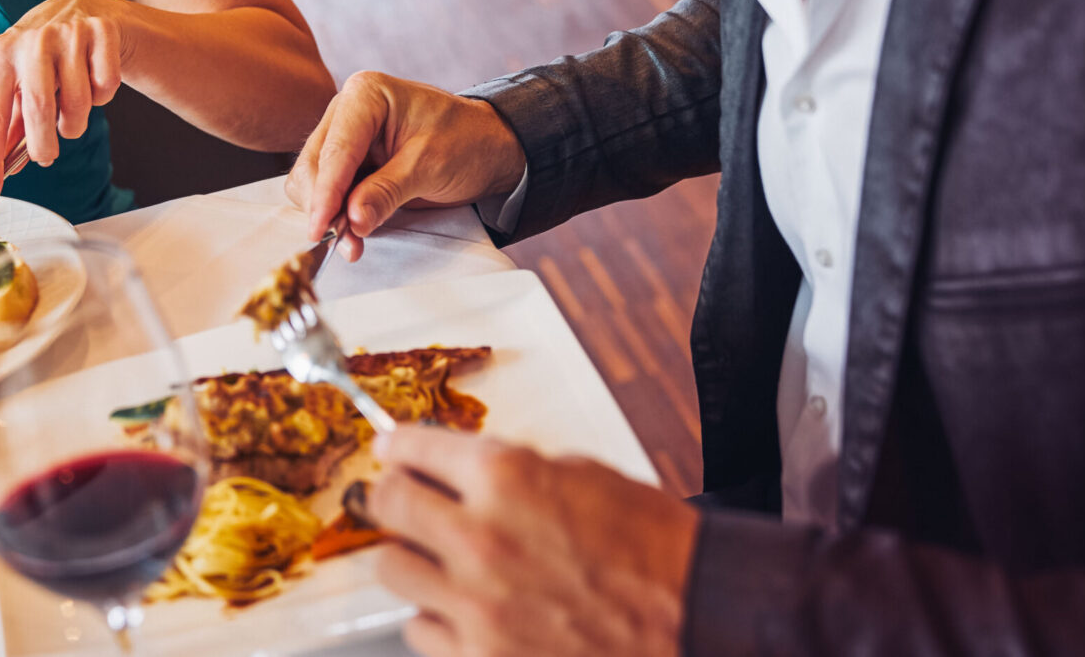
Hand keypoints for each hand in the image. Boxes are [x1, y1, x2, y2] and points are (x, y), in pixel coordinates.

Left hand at [0, 0, 126, 204]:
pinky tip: (93, 79)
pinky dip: (102, 96)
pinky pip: (105, 88)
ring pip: (77, 105)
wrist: (83, 9)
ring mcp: (68, 33)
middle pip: (37, 112)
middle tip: (47, 154)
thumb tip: (0, 169)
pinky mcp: (101, 31)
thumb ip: (9, 124)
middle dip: (44, 146)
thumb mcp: (18, 81)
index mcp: (0, 55)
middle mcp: (31, 40)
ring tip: (72, 106)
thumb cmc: (44, 56)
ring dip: (76, 121)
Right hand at [286, 72, 524, 257]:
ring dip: (327, 214)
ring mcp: (344, 137)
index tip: (320, 228)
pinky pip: (326, 192)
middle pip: (313, 165)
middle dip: (324, 206)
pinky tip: (353, 232)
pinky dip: (334, 215)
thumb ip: (387, 192)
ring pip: (311, 181)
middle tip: (342, 242)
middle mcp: (346, 112)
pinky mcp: (348, 163)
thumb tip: (352, 220)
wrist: (488, 149)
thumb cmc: (466, 141)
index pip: (336, 149)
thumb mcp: (430, 166)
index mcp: (366, 94)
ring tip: (352, 242)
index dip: (326, 192)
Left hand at [371, 427, 697, 656]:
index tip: (392, 452)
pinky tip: (467, 612)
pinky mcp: (480, 656)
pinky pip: (420, 629)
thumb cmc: (654, 551)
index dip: (398, 449)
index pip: (413, 449)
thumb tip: (459, 468)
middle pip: (385, 506)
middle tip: (404, 502)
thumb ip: (513, 471)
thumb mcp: (584, 476)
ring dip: (412, 560)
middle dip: (392, 498)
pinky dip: (437, 619)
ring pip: (392, 569)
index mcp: (507, 478)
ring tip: (442, 562)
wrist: (698, 621)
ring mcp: (475, 603)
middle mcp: (480, 536)